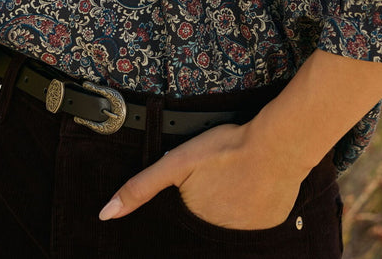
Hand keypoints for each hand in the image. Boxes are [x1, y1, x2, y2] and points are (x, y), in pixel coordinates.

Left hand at [98, 121, 303, 229]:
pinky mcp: (271, 223)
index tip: (207, 178)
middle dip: (214, 195)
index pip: (188, 211)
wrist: (275, 146)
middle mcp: (219, 233)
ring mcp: (247, 231)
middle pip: (210, 212)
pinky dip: (257, 199)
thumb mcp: (176, 163)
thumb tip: (105, 214)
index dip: (195, 192)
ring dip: (235, 197)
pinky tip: (257, 181)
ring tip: (240, 173)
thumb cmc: (225, 149)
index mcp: (195, 219)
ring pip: (233, 214)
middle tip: (225, 171)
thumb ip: (141, 187)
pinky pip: (259, 214)